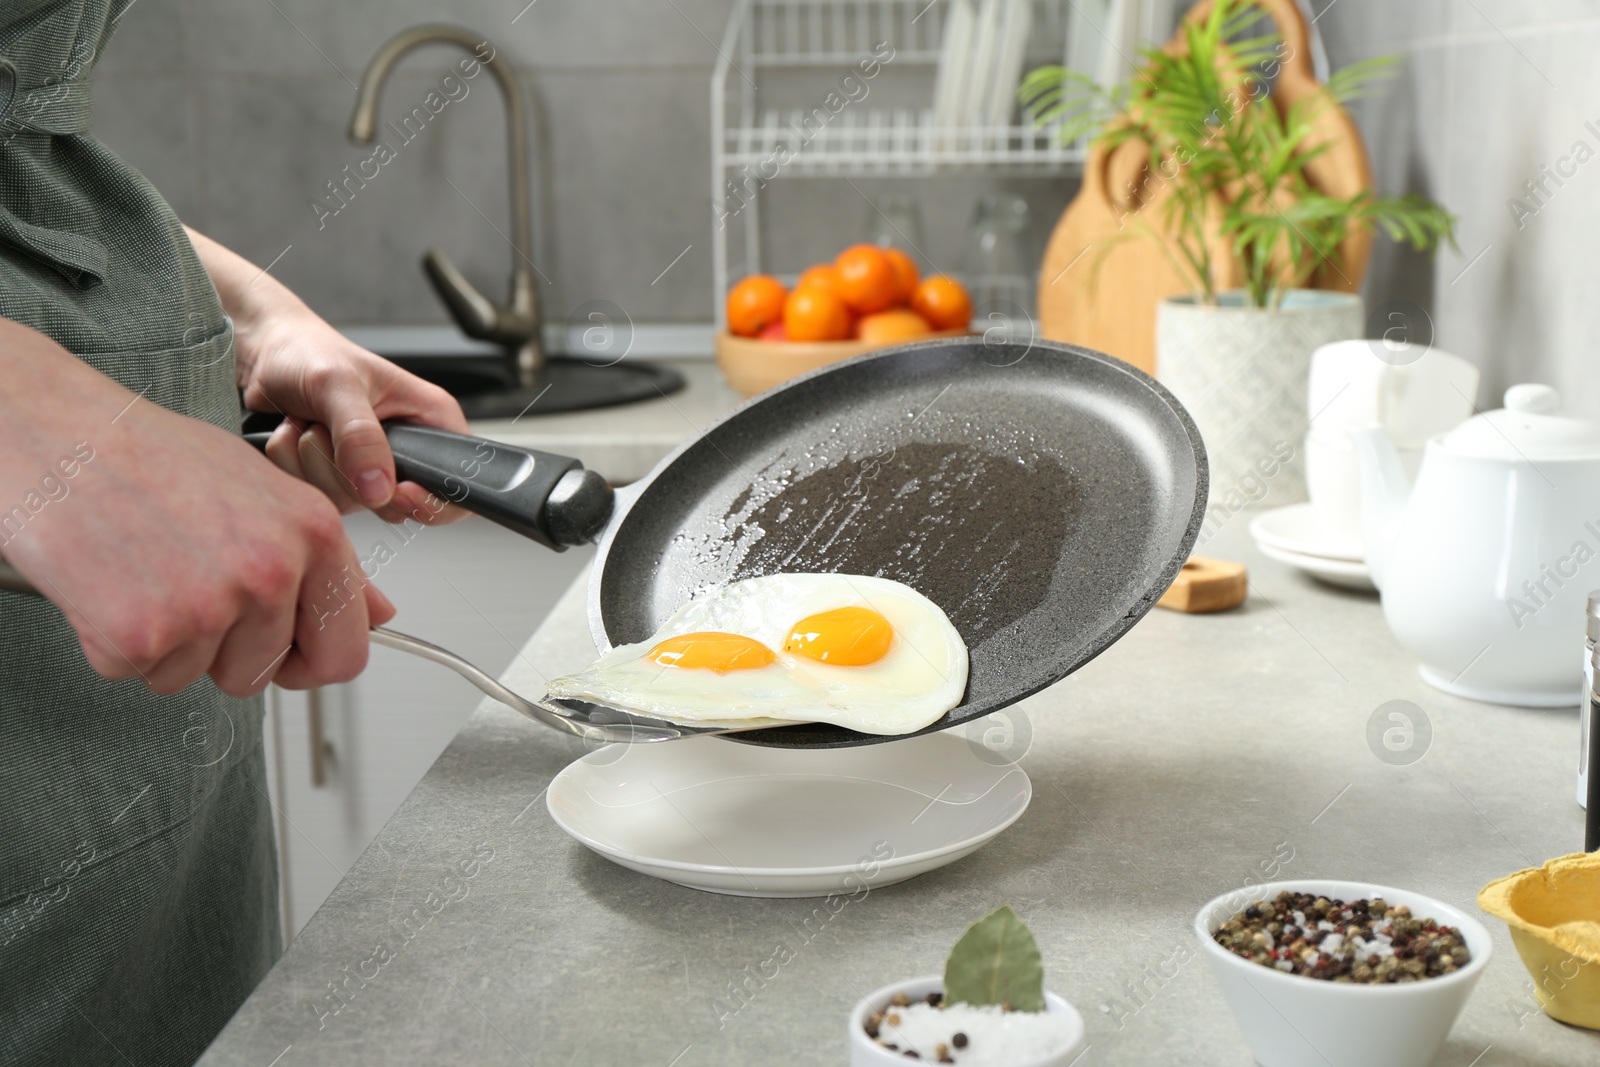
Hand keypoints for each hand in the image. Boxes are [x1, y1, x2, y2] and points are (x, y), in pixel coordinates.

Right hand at [0, 321, 392, 695]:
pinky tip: (107, 581)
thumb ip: (325, 561)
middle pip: (264, 674)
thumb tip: (378, 615)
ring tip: (145, 569)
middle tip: (186, 589)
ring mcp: (208, 606)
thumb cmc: (150, 455)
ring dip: (167, 642)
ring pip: (196, 677)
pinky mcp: (140, 634)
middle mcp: (271, 570)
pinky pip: (137, 674)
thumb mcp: (261, 490)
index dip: (308, 663)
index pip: (346, 650)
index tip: (284, 655)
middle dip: (226, 653)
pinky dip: (114, 642)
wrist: (54, 429)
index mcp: (314, 532)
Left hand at [240, 307, 471, 525]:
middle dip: (350, 473)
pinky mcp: (338, 479)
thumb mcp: (338, 383)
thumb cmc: (310, 352)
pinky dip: (295, 469)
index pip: (456, 485)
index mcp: (429, 422)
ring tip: (311, 423)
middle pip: (394, 504)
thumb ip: (359, 436)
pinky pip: (317, 499)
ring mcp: (369, 470)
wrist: (267, 355)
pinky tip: (296, 436)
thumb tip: (377, 486)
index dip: (433, 501)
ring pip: (350, 503)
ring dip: (314, 465)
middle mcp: (404, 451)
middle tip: (333, 429)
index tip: (396, 491)